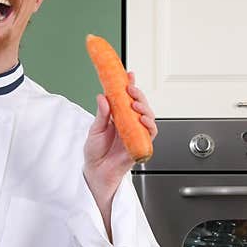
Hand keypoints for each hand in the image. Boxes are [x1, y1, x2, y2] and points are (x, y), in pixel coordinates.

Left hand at [83, 72, 156, 210]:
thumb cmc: (95, 152)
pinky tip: (143, 119)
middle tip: (130, 89)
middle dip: (138, 95)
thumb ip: (101, 114)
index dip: (129, 86)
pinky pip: (150, 132)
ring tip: (135, 104)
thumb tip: (102, 97)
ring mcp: (136, 133)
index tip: (128, 75)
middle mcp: (129, 123)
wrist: (97, 171)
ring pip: (148, 116)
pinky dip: (149, 124)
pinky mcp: (141, 143)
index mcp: (118, 117)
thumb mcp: (95, 129)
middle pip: (140, 104)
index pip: (126, 98)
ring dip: (144, 107)